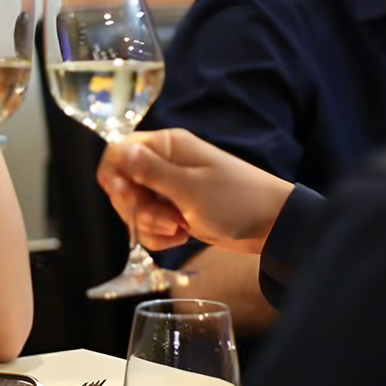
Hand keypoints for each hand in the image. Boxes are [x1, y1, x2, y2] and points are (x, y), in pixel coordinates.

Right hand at [96, 129, 294, 256]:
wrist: (271, 226)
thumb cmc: (236, 201)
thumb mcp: (190, 188)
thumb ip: (151, 171)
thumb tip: (118, 151)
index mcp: (167, 146)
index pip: (118, 151)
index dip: (114, 176)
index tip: (126, 196)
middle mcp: (165, 164)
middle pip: (122, 184)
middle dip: (137, 208)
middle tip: (165, 219)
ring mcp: (169, 188)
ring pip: (135, 208)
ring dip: (150, 225)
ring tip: (179, 228)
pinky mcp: (175, 210)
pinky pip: (150, 224)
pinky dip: (160, 236)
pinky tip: (181, 238)